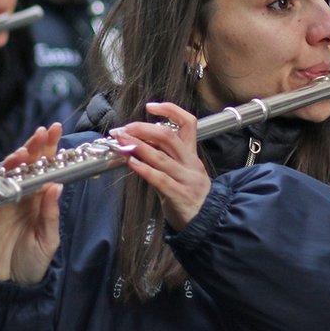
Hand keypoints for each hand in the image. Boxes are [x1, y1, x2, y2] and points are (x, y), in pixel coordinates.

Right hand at [0, 124, 63, 285]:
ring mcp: (1, 202)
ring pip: (7, 175)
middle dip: (34, 148)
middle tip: (43, 133)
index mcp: (39, 200)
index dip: (49, 150)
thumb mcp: (48, 241)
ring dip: (14, 162)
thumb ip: (51, 215)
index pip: (45, 169)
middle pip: (26, 166)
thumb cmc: (31, 261)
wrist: (7, 284)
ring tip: (23, 152)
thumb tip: (56, 187)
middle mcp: (21, 196)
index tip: (55, 131)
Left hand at [114, 102, 213, 229]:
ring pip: (161, 156)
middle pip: (169, 136)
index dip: (170, 110)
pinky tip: (130, 162)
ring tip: (120, 140)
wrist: (208, 223)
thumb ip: (166, 157)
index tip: (150, 107)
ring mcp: (186, 179)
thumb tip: (140, 142)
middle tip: (123, 128)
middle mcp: (190, 163)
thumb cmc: (190, 196)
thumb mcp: (182, 172)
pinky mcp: (179, 195)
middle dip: (143, 129)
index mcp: (192, 154)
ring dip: (137, 146)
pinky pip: (159, 179)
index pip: (188, 122)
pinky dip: (143, 169)